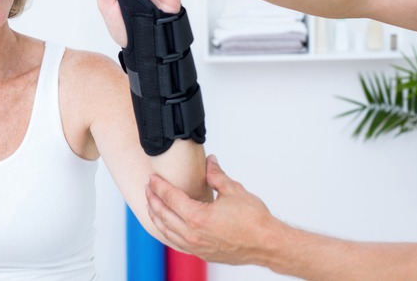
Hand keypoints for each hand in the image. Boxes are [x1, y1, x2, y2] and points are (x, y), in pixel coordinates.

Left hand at [146, 154, 281, 265]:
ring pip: (166, 231)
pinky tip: (166, 226)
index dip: (159, 186)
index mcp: (198, 217)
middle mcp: (193, 235)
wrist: (268, 244)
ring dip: (156, 216)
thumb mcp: (233, 190)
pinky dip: (167, 232)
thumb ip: (216, 175)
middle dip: (153, 199)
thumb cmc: (254, 220)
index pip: (170, 198)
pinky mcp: (202, 254)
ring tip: (151, 205)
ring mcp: (196, 247)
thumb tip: (210, 161)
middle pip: (163, 215)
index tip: (152, 178)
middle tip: (148, 187)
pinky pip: (177, 243)